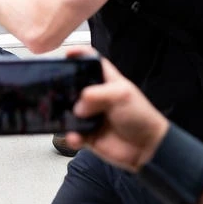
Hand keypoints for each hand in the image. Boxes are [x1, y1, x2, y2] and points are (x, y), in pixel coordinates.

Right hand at [63, 47, 168, 171]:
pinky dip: (71, 136)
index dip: (78, 54)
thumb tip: (77, 107)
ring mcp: (89, 114)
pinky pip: (72, 133)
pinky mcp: (87, 133)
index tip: (66, 54)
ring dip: (64, 114)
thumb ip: (97, 94)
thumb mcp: (122, 95)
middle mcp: (94, 96)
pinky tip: (76, 136)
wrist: (148, 149)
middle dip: (62, 87)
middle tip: (54, 89)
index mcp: (105, 81)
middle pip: (72, 85)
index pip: (90, 61)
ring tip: (65, 117)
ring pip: (67, 110)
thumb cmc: (141, 116)